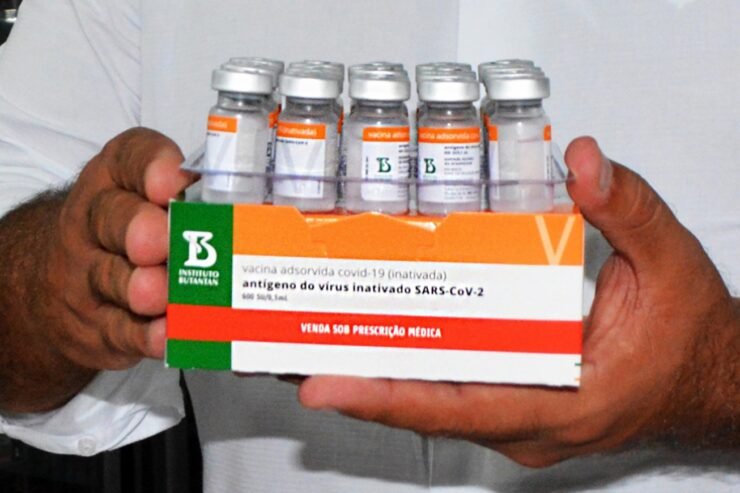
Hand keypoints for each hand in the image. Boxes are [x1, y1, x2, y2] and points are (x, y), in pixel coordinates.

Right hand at [43, 127, 190, 369]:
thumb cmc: (132, 229)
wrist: (64, 283)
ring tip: (160, 294)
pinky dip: (143, 334)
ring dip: (139, 286)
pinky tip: (165, 334)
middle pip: (111, 218)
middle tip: (163, 241)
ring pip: (109, 277)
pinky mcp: (98, 324)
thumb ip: (200, 197)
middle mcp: (97, 220)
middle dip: (139, 227)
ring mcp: (90, 274)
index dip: (152, 167)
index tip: (173, 183)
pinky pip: (117, 329)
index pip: (130, 158)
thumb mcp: (154, 198)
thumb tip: (263, 210)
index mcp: (118, 178)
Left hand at [298, 137, 738, 465]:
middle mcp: (534, 421)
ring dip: (379, 380)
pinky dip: (413, 374)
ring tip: (316, 348)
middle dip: (360, 385)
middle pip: (430, 408)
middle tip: (294, 354)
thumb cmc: (692, 338)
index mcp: (569, 401)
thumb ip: (626, 209)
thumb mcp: (668, 263)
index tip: (326, 384)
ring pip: (437, 405)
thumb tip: (582, 163)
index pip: (462, 405)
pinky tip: (380, 345)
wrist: (712, 377)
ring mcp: (523, 420)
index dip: (389, 397)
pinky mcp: (517, 406)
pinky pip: (454, 395)